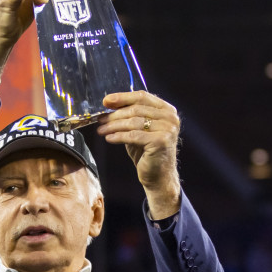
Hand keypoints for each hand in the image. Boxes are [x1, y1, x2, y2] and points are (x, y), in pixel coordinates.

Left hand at [96, 90, 181, 217]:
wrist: (159, 175)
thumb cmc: (147, 151)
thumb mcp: (139, 129)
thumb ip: (130, 116)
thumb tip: (108, 103)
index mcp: (167, 110)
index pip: (142, 96)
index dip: (122, 97)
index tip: (106, 101)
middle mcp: (170, 118)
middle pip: (136, 109)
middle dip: (115, 115)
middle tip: (100, 119)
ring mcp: (167, 129)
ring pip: (133, 122)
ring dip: (114, 126)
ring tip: (101, 130)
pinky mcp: (161, 141)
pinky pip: (133, 136)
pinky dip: (118, 136)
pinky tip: (109, 138)